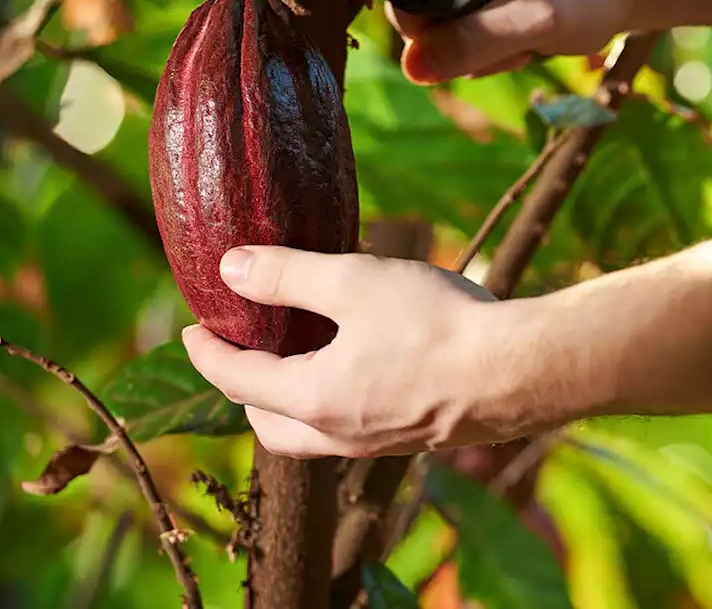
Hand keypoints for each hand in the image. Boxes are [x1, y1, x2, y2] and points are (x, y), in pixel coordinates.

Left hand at [181, 245, 542, 458]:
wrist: (520, 370)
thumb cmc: (437, 324)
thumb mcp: (354, 282)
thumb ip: (287, 276)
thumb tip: (229, 269)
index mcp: (313, 399)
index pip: (235, 380)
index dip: (206, 351)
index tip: (191, 327)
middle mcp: (339, 435)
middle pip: (268, 425)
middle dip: (243, 389)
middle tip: (241, 349)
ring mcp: (378, 443)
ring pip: (310, 434)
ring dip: (288, 401)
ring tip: (297, 357)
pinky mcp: (413, 436)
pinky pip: (350, 430)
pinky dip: (331, 403)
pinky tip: (358, 366)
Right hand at [387, 0, 643, 83]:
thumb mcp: (535, 19)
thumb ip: (473, 41)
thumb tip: (411, 68)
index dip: (428, 23)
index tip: (480, 43)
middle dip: (465, 36)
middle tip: (517, 42)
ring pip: (444, 13)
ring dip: (482, 42)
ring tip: (529, 37)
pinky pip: (465, 12)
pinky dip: (493, 34)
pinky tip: (527, 34)